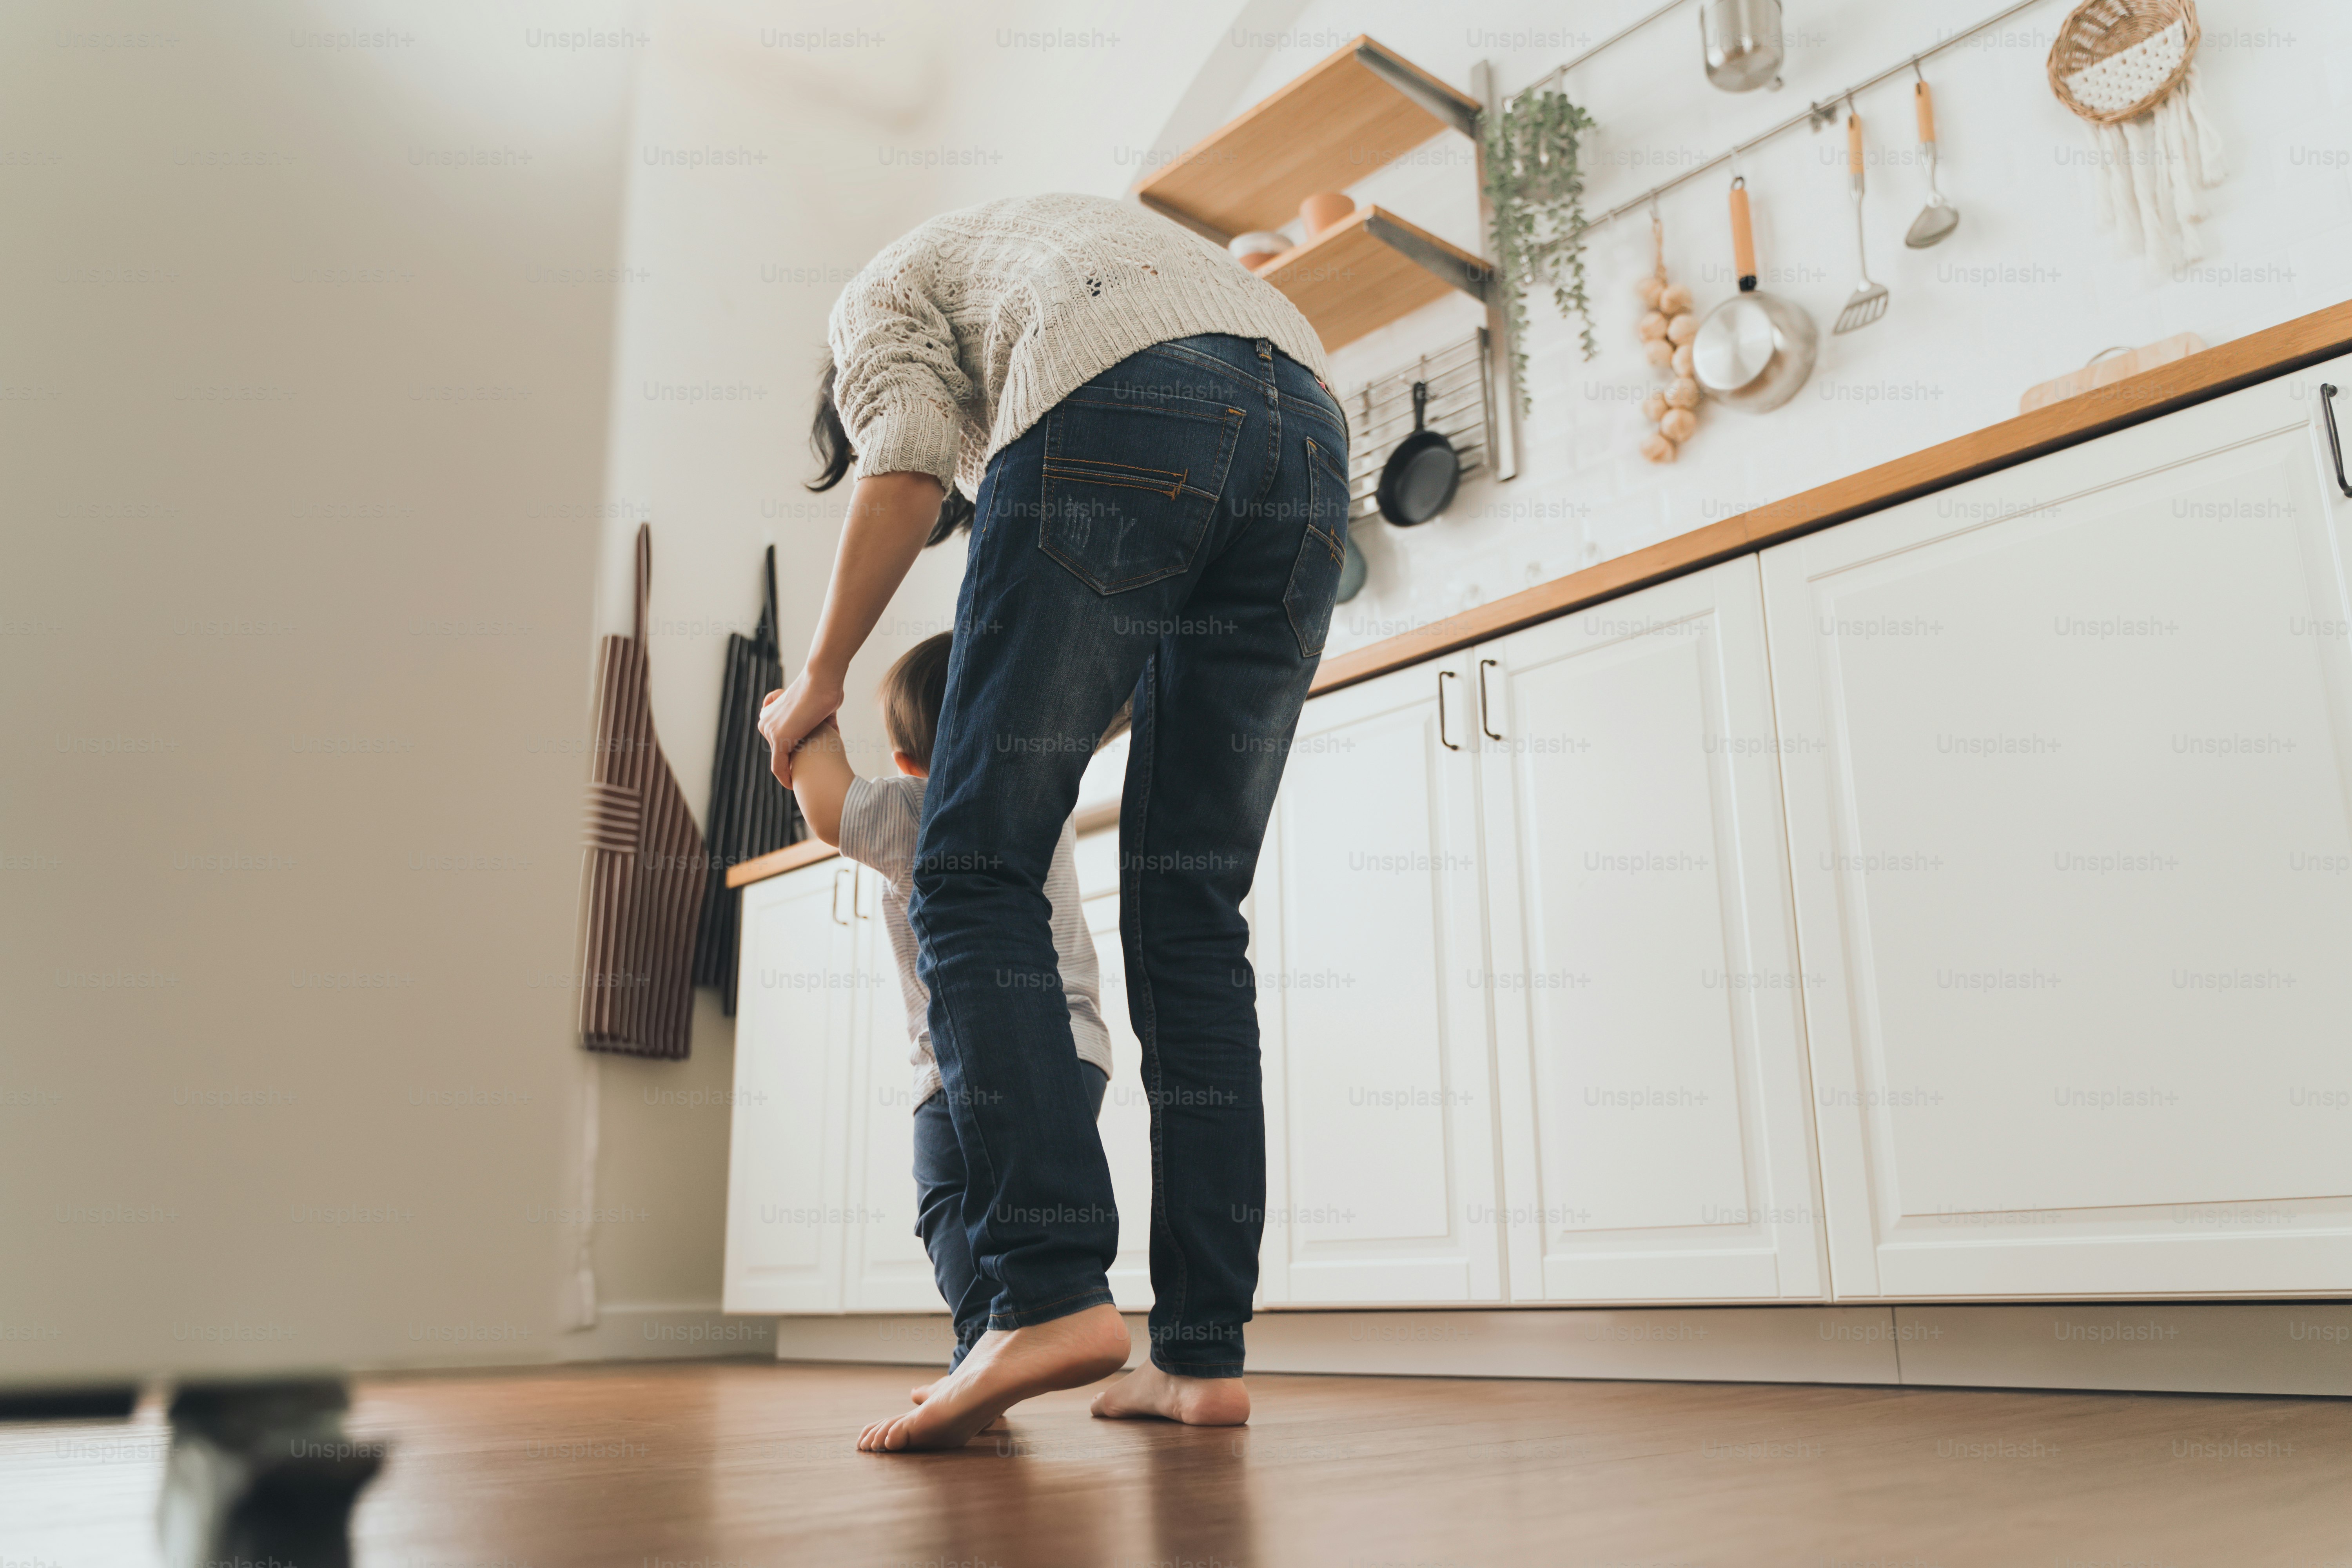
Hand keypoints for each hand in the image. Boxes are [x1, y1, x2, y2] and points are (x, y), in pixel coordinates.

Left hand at [759, 672, 844, 787]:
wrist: (823, 680)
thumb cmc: (826, 689)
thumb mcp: (820, 707)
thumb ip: (819, 721)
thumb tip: (830, 731)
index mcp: (772, 711)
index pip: (779, 737)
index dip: (792, 750)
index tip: (799, 763)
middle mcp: (767, 721)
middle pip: (780, 749)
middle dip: (793, 760)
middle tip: (808, 770)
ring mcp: (770, 730)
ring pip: (780, 758)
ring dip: (793, 769)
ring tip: (804, 780)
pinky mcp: (779, 739)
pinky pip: (778, 765)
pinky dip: (785, 777)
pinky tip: (792, 785)